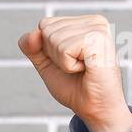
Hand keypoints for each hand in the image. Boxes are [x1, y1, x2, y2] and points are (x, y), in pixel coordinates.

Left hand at [17, 14, 131, 131]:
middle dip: (54, 56)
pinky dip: (68, 66)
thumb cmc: (75, 87)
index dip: (47, 49)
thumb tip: (33, 32)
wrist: (96, 109)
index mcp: (85, 22)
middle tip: (77, 68)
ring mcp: (98, 29)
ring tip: (83, 69)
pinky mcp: (99, 40)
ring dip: (62, 62)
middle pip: (47, 30)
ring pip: (53, 38)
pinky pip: (63, 49)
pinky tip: (87, 69)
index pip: (45, 24)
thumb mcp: (46, 64)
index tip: (70, 61)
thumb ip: (32, 47)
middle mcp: (94, 21)